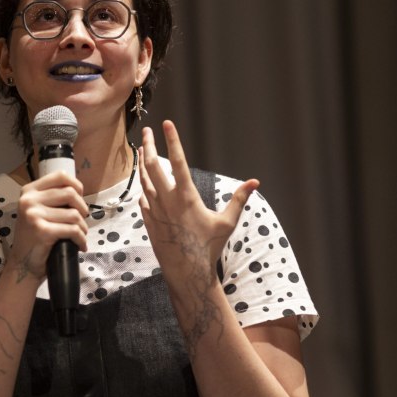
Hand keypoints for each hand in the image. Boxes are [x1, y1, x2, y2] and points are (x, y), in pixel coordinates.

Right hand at [5, 171, 88, 282]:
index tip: (80, 197)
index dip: (76, 185)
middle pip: (70, 193)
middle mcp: (29, 200)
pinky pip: (73, 230)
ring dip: (83, 227)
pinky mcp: (43, 231)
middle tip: (81, 219)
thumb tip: (77, 192)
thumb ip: (51, 198)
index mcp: (29, 191)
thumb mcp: (36, 210)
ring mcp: (34, 215)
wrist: (22, 264)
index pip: (60, 176)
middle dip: (82, 208)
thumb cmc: (32, 237)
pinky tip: (80, 245)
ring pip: (74, 214)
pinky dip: (81, 239)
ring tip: (80, 234)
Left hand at [138, 121, 258, 283]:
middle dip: (148, 146)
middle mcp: (167, 200)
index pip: (177, 161)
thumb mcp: (227, 222)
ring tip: (141, 150)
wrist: (187, 272)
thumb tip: (255, 182)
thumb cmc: (209, 247)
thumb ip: (238, 199)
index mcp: (186, 196)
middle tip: (147, 132)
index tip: (166, 124)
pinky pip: (143, 198)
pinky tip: (144, 181)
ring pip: (144, 180)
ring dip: (142, 163)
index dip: (172, 140)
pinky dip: (143, 187)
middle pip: (152, 166)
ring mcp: (155, 210)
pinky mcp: (149, 220)